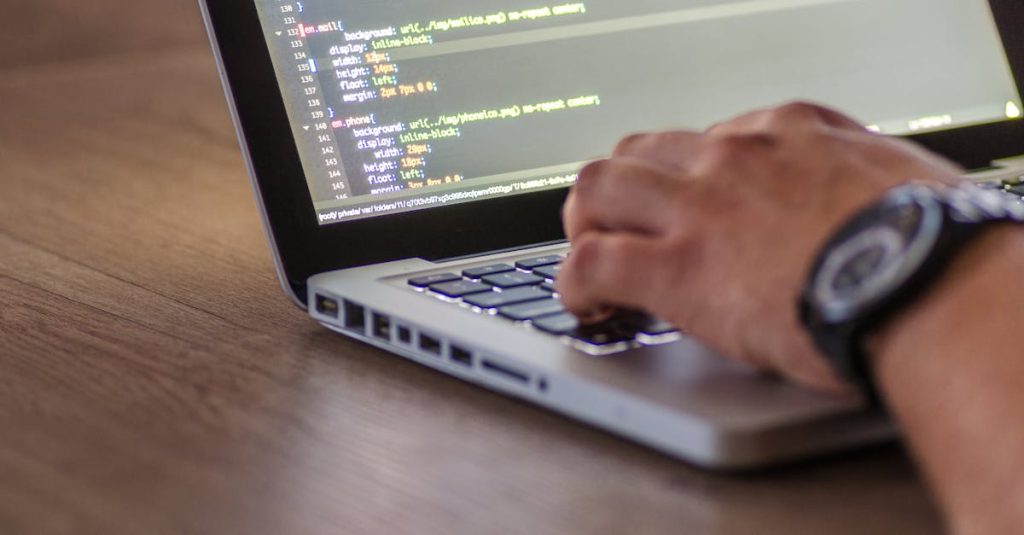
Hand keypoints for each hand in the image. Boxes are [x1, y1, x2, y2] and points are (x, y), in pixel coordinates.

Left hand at [558, 102, 962, 391]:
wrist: (928, 285)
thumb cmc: (933, 243)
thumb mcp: (901, 178)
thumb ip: (860, 177)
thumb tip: (859, 196)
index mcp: (787, 132)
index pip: (706, 141)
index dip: (686, 181)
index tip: (686, 211)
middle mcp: (732, 157)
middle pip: (639, 152)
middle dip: (619, 191)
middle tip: (619, 228)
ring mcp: (698, 208)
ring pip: (598, 190)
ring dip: (584, 225)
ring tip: (590, 261)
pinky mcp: (676, 269)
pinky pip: (591, 263)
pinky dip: (574, 284)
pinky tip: (587, 307)